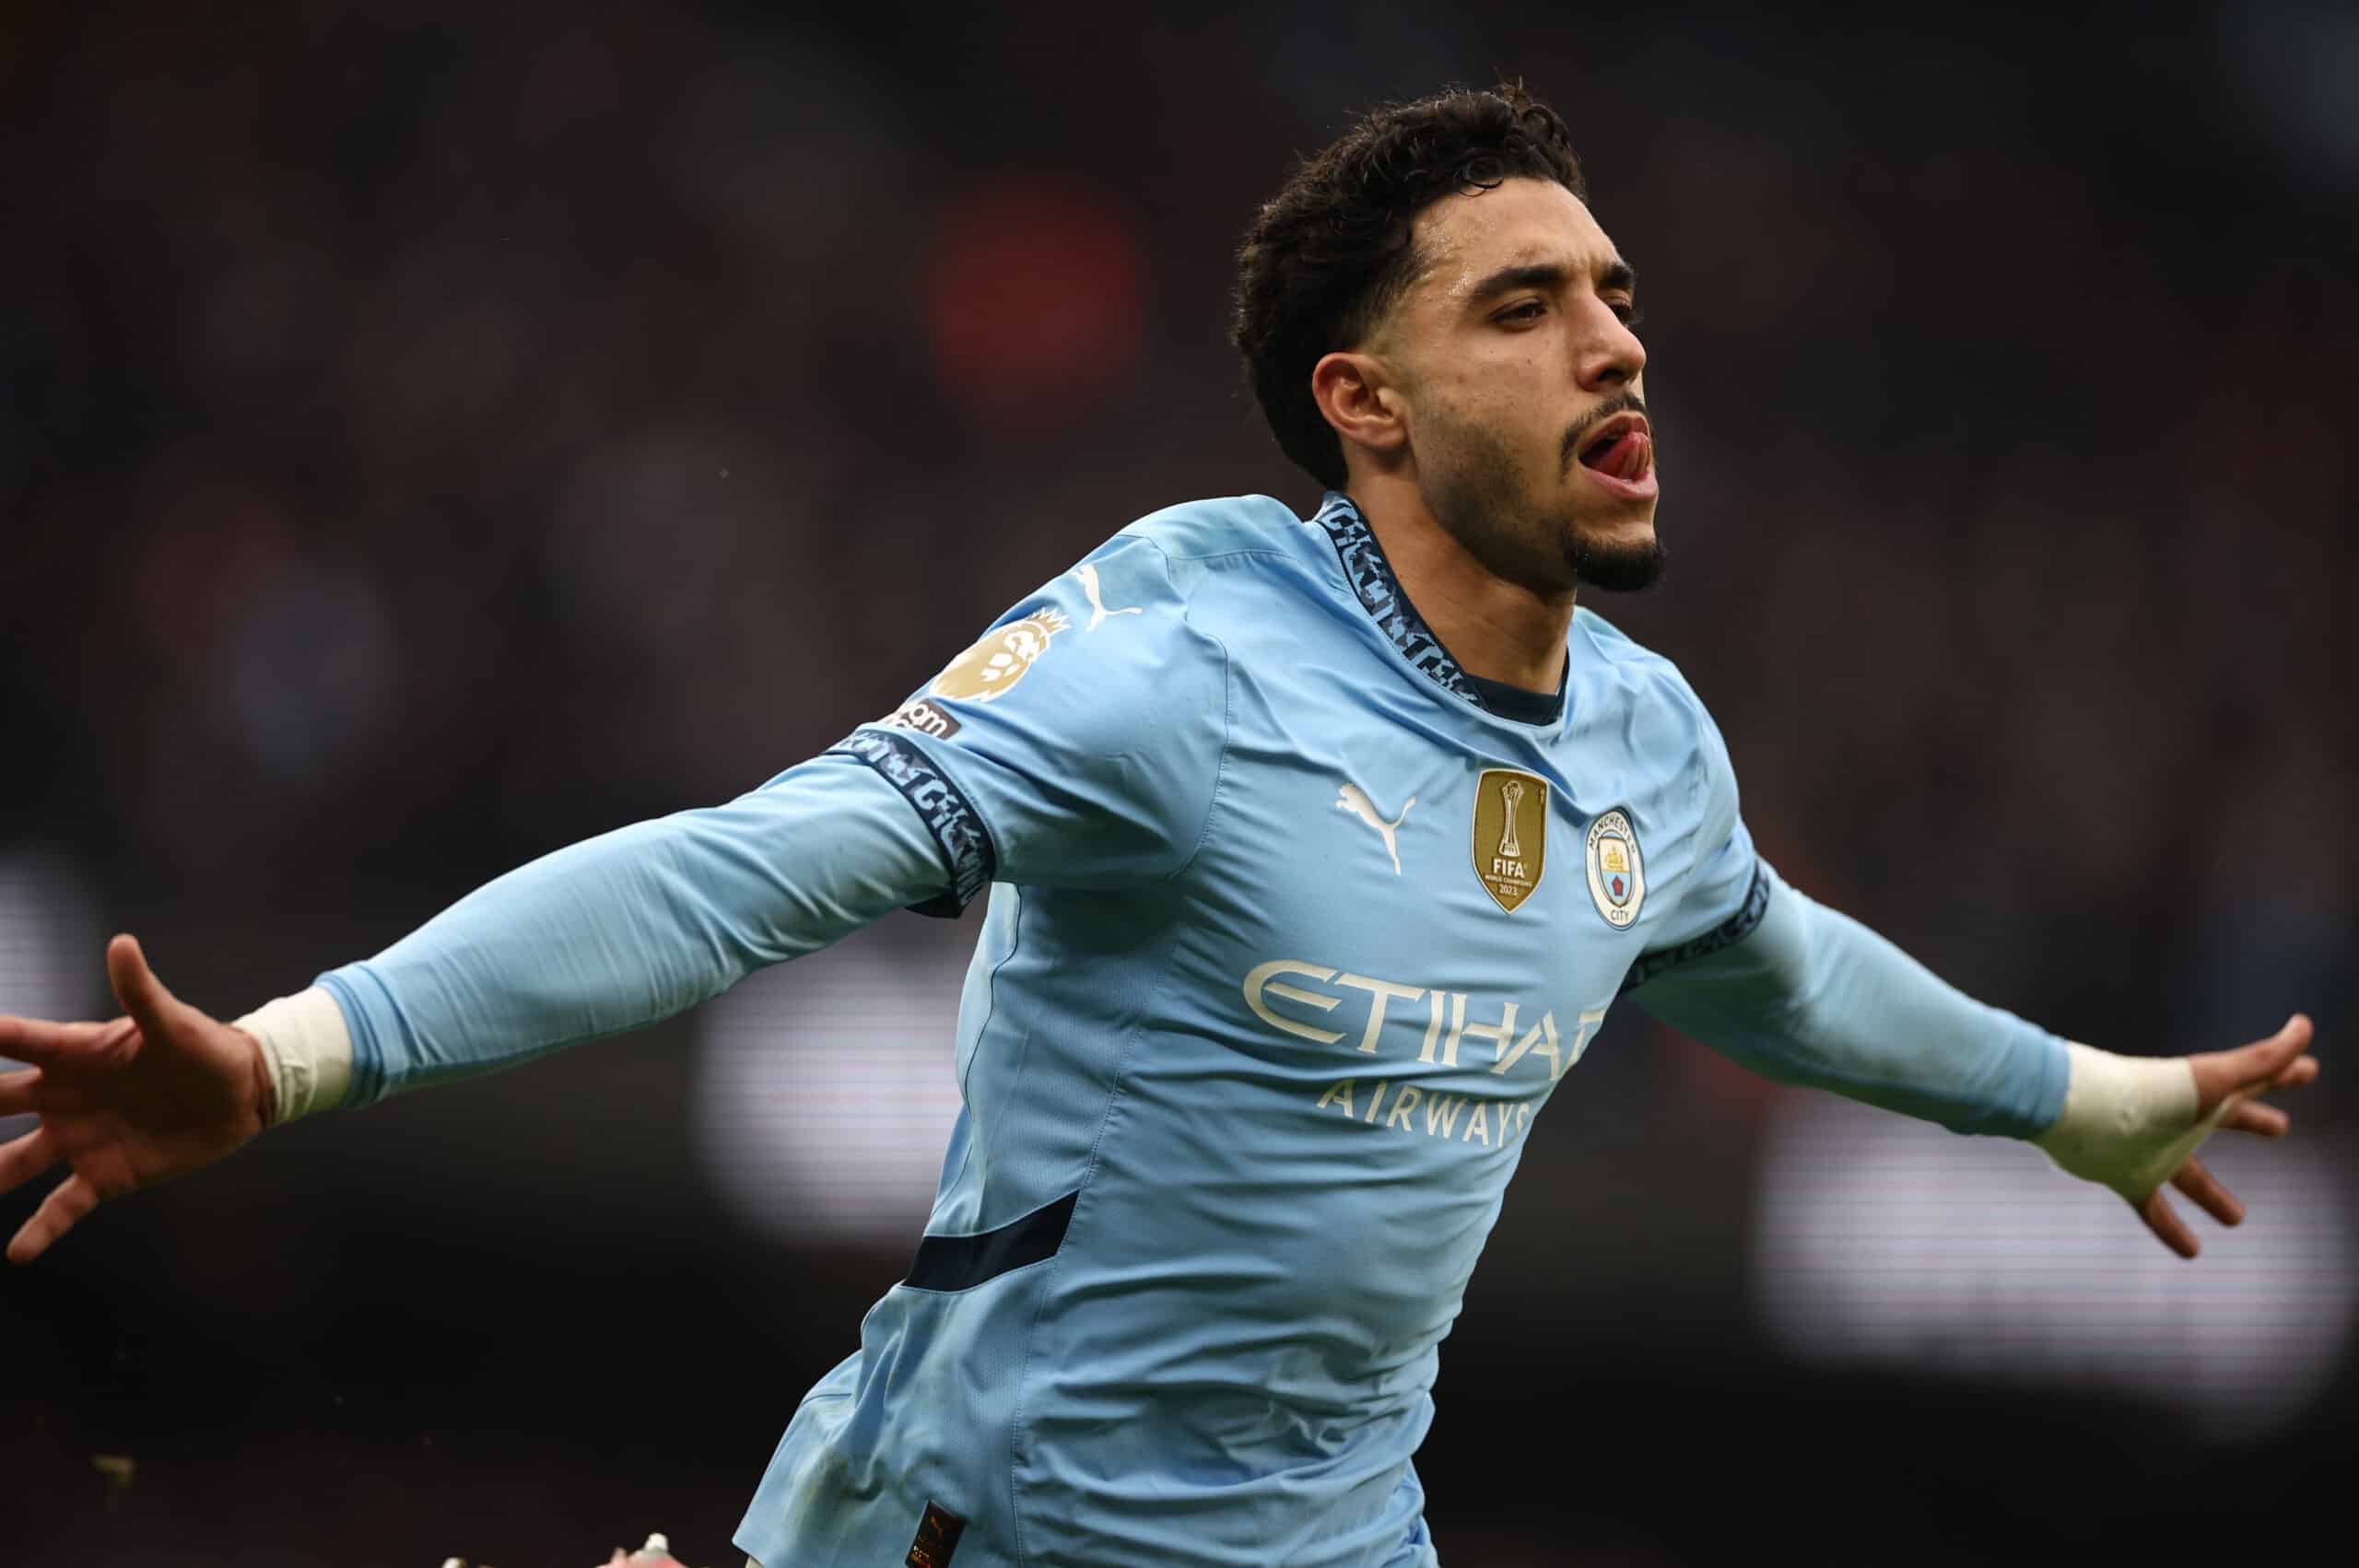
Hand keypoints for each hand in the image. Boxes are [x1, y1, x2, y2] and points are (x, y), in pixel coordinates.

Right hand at [0, 935, 272, 1262]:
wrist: (243, 1095)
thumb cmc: (205, 1049)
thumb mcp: (172, 1023)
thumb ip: (141, 992)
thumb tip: (121, 944)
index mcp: (73, 1054)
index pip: (11, 1043)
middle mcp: (62, 1097)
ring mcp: (77, 1139)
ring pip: (13, 1162)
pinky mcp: (103, 1175)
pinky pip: (62, 1206)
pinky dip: (40, 1230)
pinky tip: (17, 1253)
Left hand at [2136, 1014, 2319, 1257]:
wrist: (2078, 1110)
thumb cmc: (2148, 1092)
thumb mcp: (2212, 1079)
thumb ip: (2262, 1060)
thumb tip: (2304, 1026)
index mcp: (2206, 1094)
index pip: (2254, 1078)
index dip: (2283, 1072)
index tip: (2308, 1070)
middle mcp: (2180, 1121)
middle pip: (2225, 1118)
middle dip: (2253, 1119)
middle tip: (2283, 1128)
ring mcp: (2153, 1150)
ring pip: (2191, 1176)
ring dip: (2214, 1197)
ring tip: (2237, 1219)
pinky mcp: (2127, 1176)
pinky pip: (2153, 1209)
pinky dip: (2171, 1230)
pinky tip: (2191, 1252)